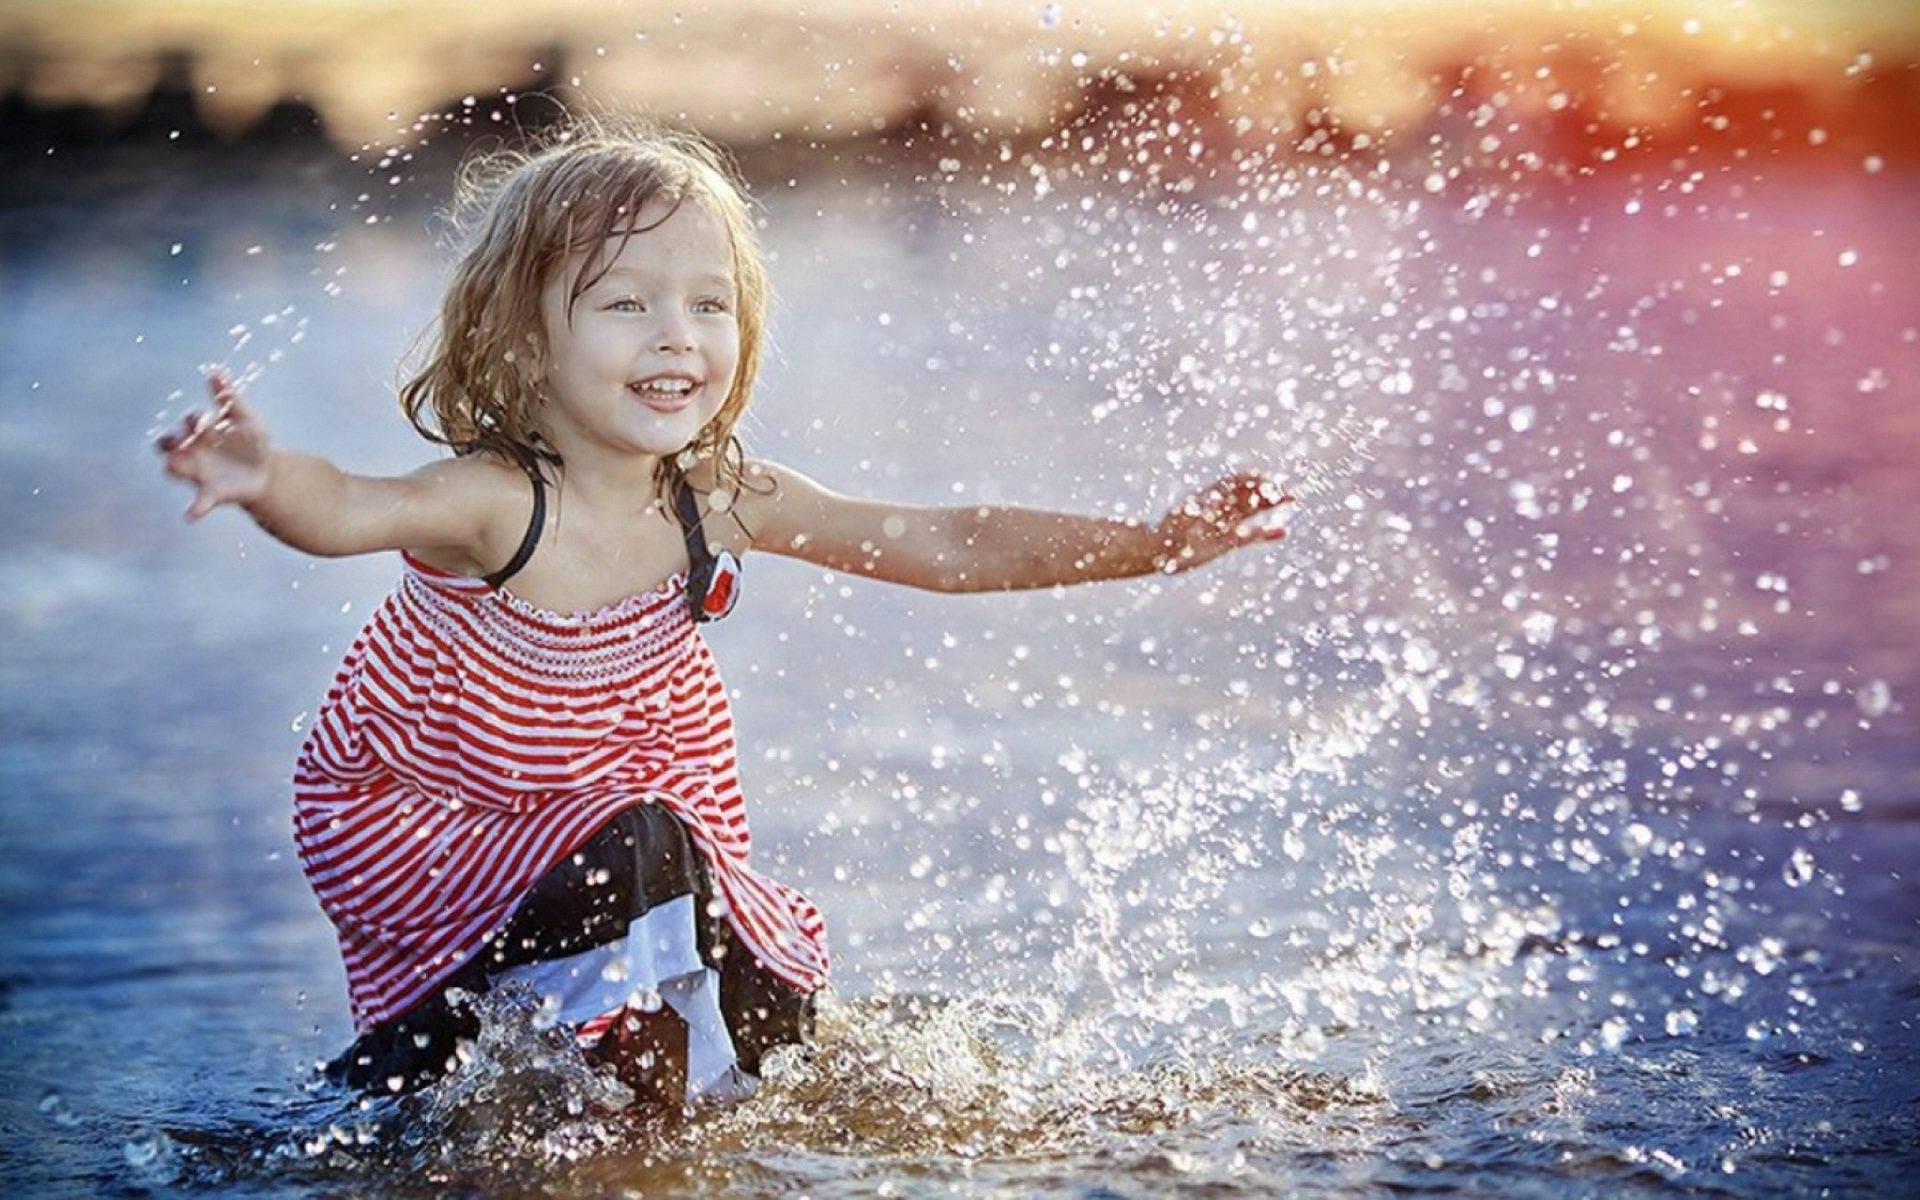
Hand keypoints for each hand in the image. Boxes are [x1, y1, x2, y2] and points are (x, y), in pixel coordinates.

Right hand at [156, 371, 272, 520]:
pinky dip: (194, 508)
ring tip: (176, 465)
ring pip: (173, 470)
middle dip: (170, 442)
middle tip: (177, 441)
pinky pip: (198, 503)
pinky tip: (191, 515)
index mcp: (201, 430)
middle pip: (168, 444)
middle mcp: (191, 451)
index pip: (190, 422)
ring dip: (174, 467)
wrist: (267, 471)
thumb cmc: (250, 441)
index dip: (194, 420)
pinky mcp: (209, 493)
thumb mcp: (246, 419)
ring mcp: (197, 472)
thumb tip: (215, 370)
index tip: (203, 419)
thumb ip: (230, 398)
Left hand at [1153, 470, 1295, 573]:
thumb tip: (1213, 503)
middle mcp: (1222, 507)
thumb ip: (1199, 510)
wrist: (1158, 550)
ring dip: (1272, 504)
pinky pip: (1252, 536)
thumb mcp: (1183, 516)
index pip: (1237, 481)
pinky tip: (1283, 531)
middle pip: (1250, 493)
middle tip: (1289, 486)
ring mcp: (1227, 523)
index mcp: (1212, 495)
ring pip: (1254, 510)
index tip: (1267, 478)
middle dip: (1269, 488)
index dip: (1253, 479)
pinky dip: (1267, 533)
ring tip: (1293, 498)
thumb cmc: (1168, 530)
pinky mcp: (1229, 542)